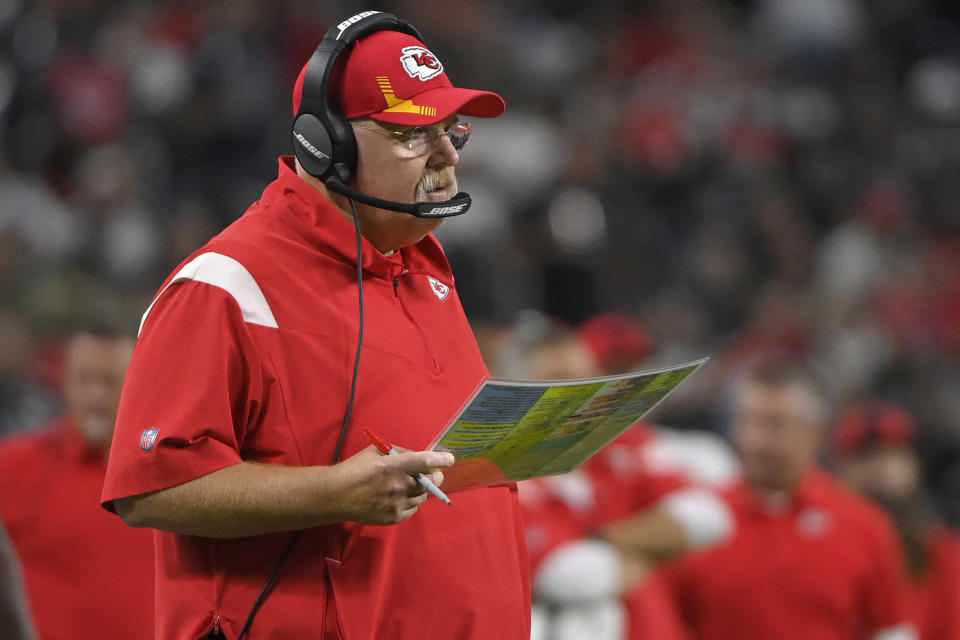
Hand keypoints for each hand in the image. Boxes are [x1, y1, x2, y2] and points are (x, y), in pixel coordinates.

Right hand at [327, 445, 453, 524]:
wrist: (336, 495)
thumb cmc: (355, 469)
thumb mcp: (375, 452)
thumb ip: (397, 453)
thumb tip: (416, 457)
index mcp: (393, 466)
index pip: (424, 461)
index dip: (440, 459)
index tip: (449, 459)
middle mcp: (398, 485)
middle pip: (429, 482)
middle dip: (435, 476)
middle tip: (433, 473)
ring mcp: (397, 503)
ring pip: (422, 496)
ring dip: (422, 490)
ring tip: (412, 485)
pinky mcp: (394, 517)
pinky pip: (413, 509)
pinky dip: (413, 502)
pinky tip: (403, 497)